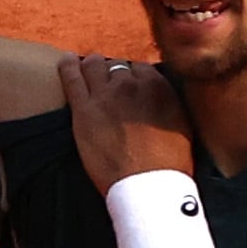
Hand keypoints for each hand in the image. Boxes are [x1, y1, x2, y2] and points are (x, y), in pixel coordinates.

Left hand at [59, 53, 191, 185]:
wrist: (148, 185)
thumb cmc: (169, 163)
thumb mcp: (181, 123)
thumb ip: (167, 101)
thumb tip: (159, 95)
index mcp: (157, 86)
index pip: (139, 67)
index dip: (132, 76)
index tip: (129, 87)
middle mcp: (131, 84)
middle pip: (117, 65)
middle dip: (113, 74)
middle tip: (109, 86)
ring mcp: (105, 95)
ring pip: (94, 65)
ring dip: (93, 67)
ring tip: (88, 70)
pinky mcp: (84, 110)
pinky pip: (71, 78)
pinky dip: (67, 67)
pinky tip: (66, 61)